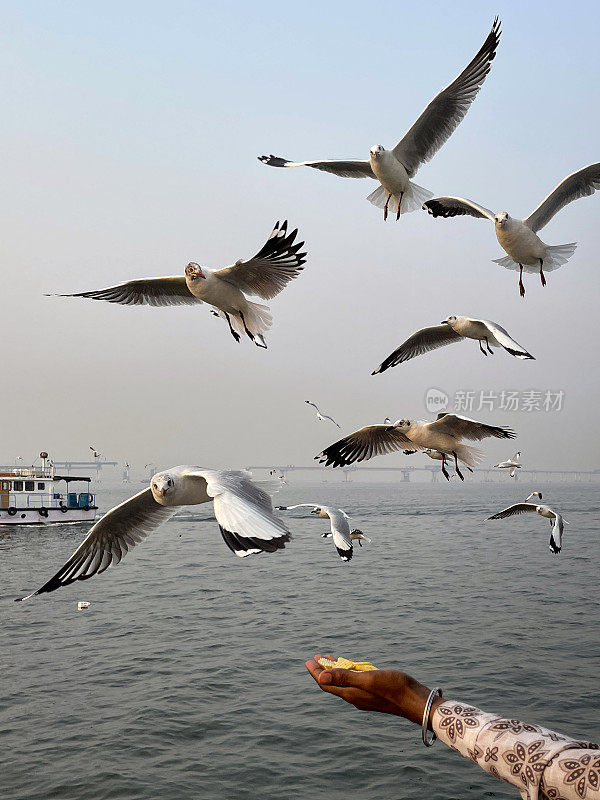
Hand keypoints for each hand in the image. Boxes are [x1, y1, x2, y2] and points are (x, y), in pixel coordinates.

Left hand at [305, 654, 442, 726]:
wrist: (416, 700)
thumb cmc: (394, 688)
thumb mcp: (368, 680)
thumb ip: (345, 678)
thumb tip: (321, 676)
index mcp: (351, 694)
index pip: (326, 683)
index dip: (316, 672)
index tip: (308, 661)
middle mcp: (355, 697)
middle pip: (333, 683)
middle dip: (324, 670)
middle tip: (316, 658)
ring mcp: (364, 696)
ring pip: (345, 682)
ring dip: (336, 670)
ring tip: (330, 658)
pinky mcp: (374, 693)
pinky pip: (356, 681)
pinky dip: (350, 672)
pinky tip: (353, 665)